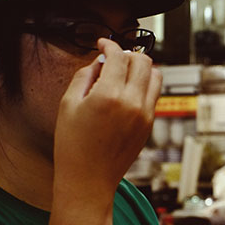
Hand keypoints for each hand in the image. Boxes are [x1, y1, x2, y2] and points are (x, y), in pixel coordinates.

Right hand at [54, 38, 161, 199]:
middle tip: (113, 58)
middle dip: (128, 54)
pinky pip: (155, 95)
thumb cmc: (73, 145)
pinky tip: (128, 90)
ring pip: (156, 76)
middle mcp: (133, 103)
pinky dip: (145, 86)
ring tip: (123, 73)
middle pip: (143, 61)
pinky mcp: (150, 124)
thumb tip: (99, 61)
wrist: (89, 179)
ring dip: (142, 69)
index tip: (102, 45)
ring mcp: (145, 114)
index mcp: (109, 95)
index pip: (118, 56)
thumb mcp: (68, 104)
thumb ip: (85, 76)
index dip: (109, 45)